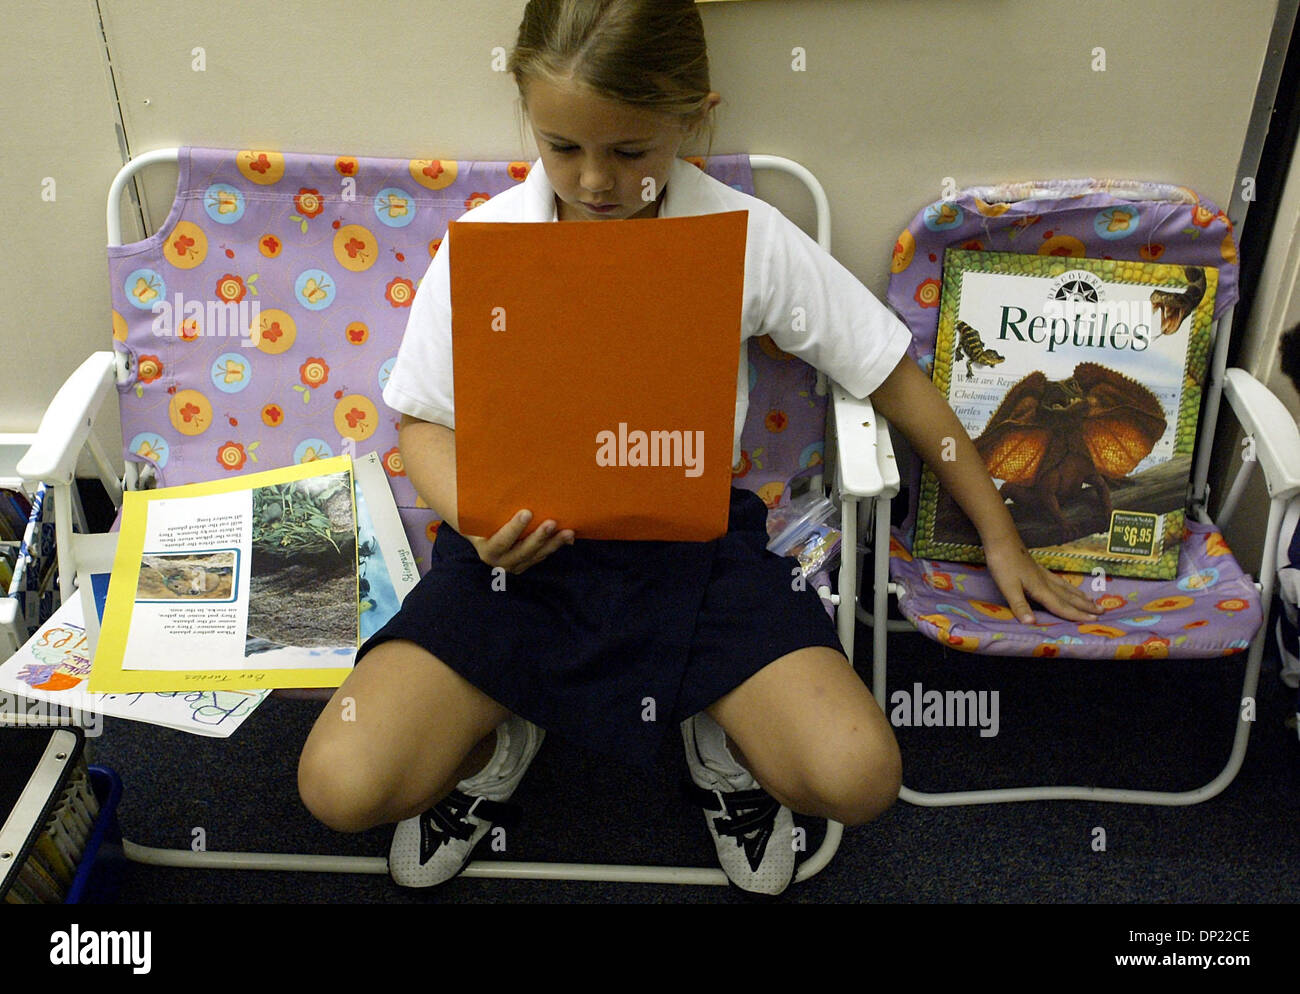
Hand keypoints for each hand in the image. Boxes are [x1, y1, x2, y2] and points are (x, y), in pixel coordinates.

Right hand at [465, 510, 573, 573]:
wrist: (482, 533)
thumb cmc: (481, 518)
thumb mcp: (480, 513)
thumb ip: (486, 503)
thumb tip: (491, 478)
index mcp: (487, 549)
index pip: (501, 541)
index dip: (514, 528)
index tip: (527, 513)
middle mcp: (500, 561)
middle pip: (523, 551)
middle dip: (539, 537)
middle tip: (552, 522)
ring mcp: (515, 564)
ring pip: (537, 554)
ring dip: (554, 543)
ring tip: (568, 531)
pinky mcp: (527, 563)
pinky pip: (543, 554)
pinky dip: (556, 545)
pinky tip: (568, 536)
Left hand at [983, 536, 1102, 624]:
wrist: (1001, 539)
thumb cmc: (1003, 563)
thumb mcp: (1008, 587)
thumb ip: (1020, 605)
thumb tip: (1032, 623)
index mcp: (1040, 589)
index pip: (1061, 606)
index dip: (1077, 615)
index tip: (1094, 621)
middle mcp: (1046, 582)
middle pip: (1069, 597)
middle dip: (1085, 606)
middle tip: (1102, 612)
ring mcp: (1043, 574)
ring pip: (1066, 588)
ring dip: (1080, 597)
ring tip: (1093, 601)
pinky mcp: (1038, 569)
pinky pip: (1059, 581)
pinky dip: (1069, 587)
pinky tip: (1069, 587)